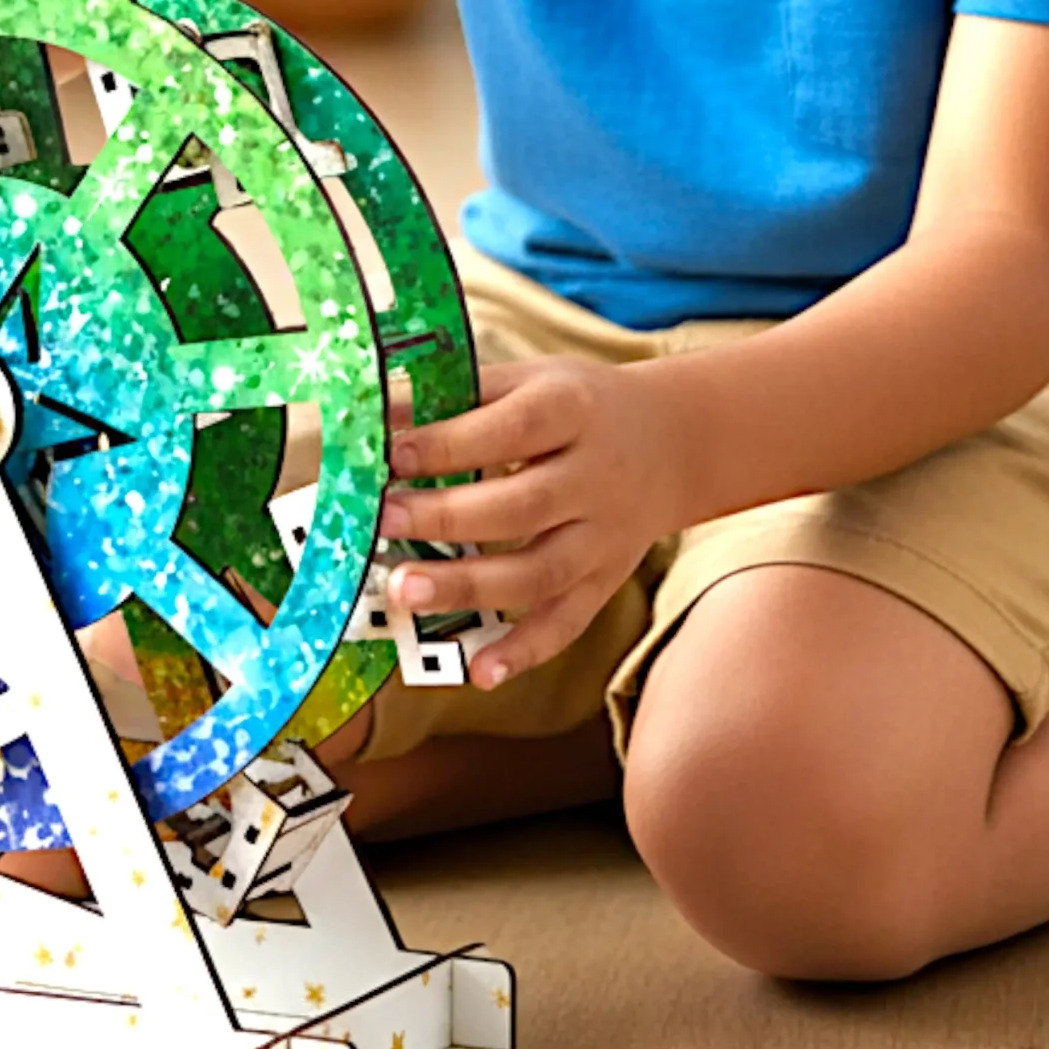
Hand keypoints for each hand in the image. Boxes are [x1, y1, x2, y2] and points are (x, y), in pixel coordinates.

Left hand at [376, 357, 694, 688]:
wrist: (672, 442)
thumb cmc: (576, 406)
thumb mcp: (529, 379)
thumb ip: (459, 392)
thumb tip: (376, 410)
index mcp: (572, 410)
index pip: (512, 428)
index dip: (451, 443)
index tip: (392, 455)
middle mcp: (593, 477)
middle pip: (521, 506)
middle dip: (446, 517)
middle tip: (383, 521)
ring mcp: (602, 537)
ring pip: (538, 573)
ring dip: (468, 588)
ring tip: (404, 591)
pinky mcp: (604, 581)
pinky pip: (567, 623)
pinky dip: (524, 651)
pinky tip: (478, 670)